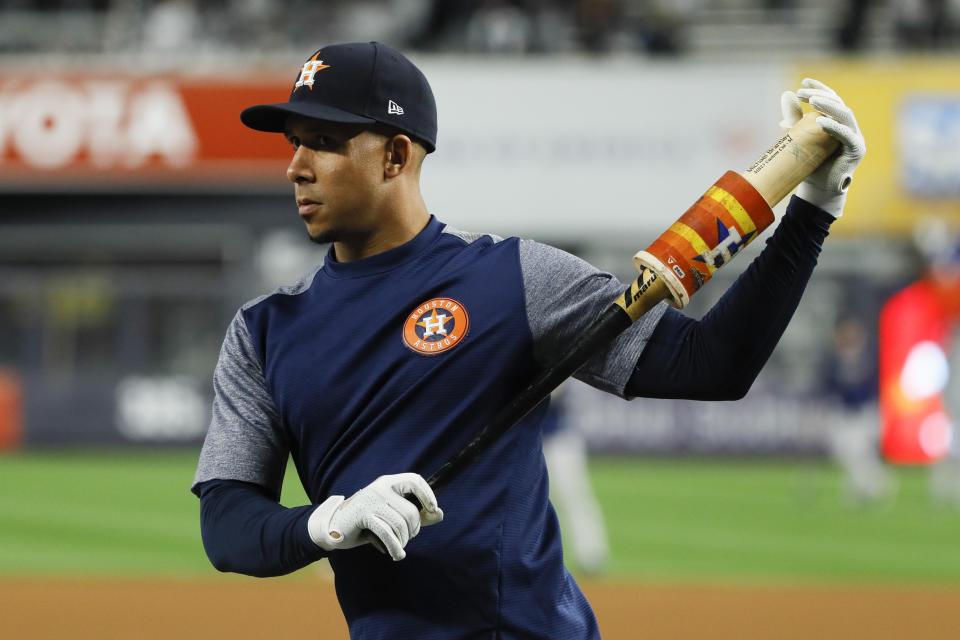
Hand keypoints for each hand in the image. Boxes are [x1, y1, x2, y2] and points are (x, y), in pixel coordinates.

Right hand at [307, 473, 442, 560]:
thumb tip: (439, 514)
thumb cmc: (366, 522)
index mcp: (388, 482)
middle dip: (413, 530)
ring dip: (403, 541)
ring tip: (399, 547)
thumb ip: (415, 514)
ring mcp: (371, 500)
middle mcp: (380, 487)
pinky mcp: (363, 515)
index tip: (433, 510)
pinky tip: (397, 554)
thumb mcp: (391, 514)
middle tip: (406, 538)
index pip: (414, 480)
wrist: (333, 527)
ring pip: (401, 524)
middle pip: (411, 511)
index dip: (427, 495)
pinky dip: (395, 547)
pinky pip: (388, 533)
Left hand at [780, 78, 865, 217]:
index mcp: (837, 122)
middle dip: (820, 95)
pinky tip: (820, 121)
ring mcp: (855, 137)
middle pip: (838, 104)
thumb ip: (794, 117)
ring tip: (812, 100)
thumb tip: (786, 94)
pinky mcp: (856, 150)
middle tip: (802, 91)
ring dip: (828, 106)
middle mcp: (849, 127)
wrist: (817, 189)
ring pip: (844, 115)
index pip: (832, 100)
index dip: (820, 88)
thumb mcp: (798, 137)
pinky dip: (834, 127)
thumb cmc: (809, 164)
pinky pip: (846, 135)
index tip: (804, 82)